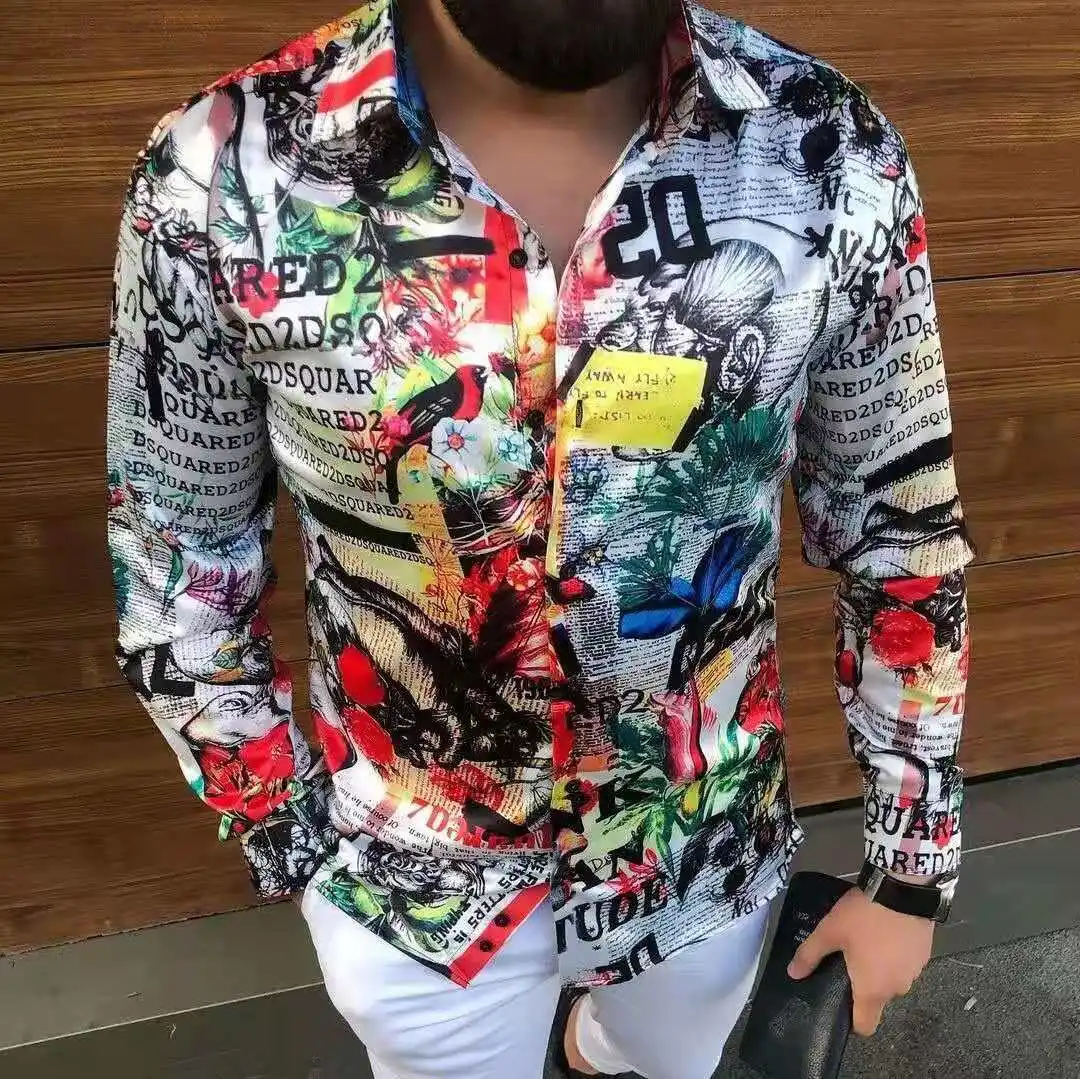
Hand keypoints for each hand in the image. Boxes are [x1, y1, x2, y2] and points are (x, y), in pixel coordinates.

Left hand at [787, 887, 932, 1035]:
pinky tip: (884, 934)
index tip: (838, 1004)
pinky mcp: (925, 955)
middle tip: (846, 962)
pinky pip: (905, 963)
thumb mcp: (829, 932)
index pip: (866, 1026)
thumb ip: (810, 955)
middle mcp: (897, 989)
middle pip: (877, 999)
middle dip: (863, 985)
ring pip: (892, 979)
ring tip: (865, 943)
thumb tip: (793, 974)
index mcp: (873, 990)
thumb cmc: (862, 917)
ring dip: (880, 968)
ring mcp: (915, 972)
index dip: (851, 1022)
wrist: (902, 889)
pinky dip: (894, 955)